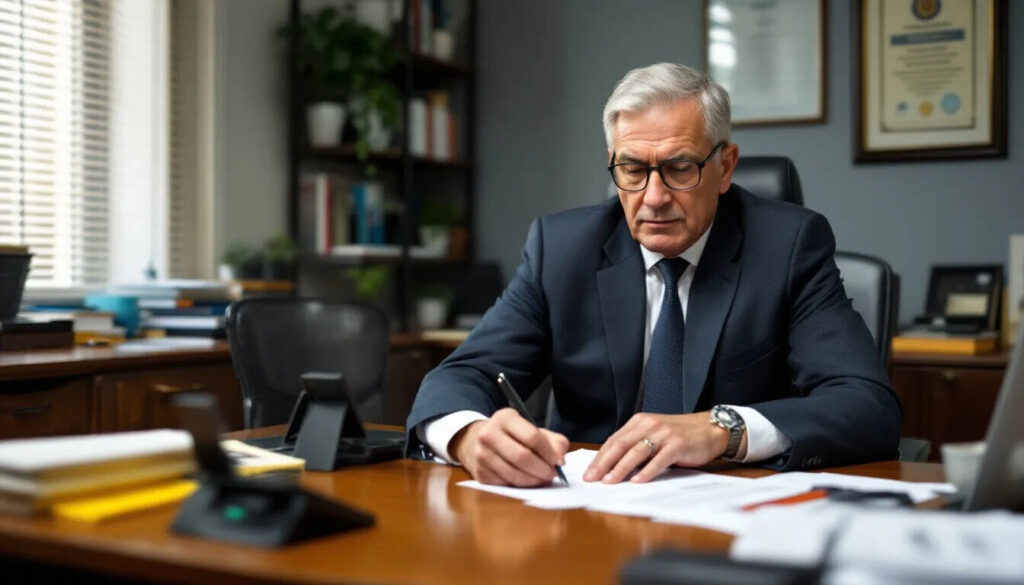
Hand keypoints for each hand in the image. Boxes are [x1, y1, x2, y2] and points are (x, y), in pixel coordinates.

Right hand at [449, 408, 569, 486]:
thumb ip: (552, 440)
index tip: (558, 461)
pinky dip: (521, 486)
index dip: (548, 452)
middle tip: (552, 474)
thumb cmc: (510, 435)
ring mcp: (482, 455)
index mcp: (504, 418)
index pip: (531, 437)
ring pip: (514, 474)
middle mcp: (489, 434)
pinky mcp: (480, 473)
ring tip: (542, 478)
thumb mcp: (530, 428)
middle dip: (542, 469)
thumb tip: (560, 459)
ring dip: (534, 481)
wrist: (474, 440)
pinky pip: (506, 484)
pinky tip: (527, 481)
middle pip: (522, 457)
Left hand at [583, 412, 737, 483]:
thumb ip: (635, 446)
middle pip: (620, 445)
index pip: (614, 440)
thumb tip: (612, 467)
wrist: (709, 429)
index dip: (599, 457)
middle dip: (603, 463)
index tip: (588, 472)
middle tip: (591, 479)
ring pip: (636, 452)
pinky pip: (658, 459)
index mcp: (639, 422)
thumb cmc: (679, 435)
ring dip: (621, 468)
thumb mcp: (653, 435)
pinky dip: (647, 471)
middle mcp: (649, 425)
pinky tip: (637, 481)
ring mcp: (663, 434)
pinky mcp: (677, 444)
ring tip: (609, 481)